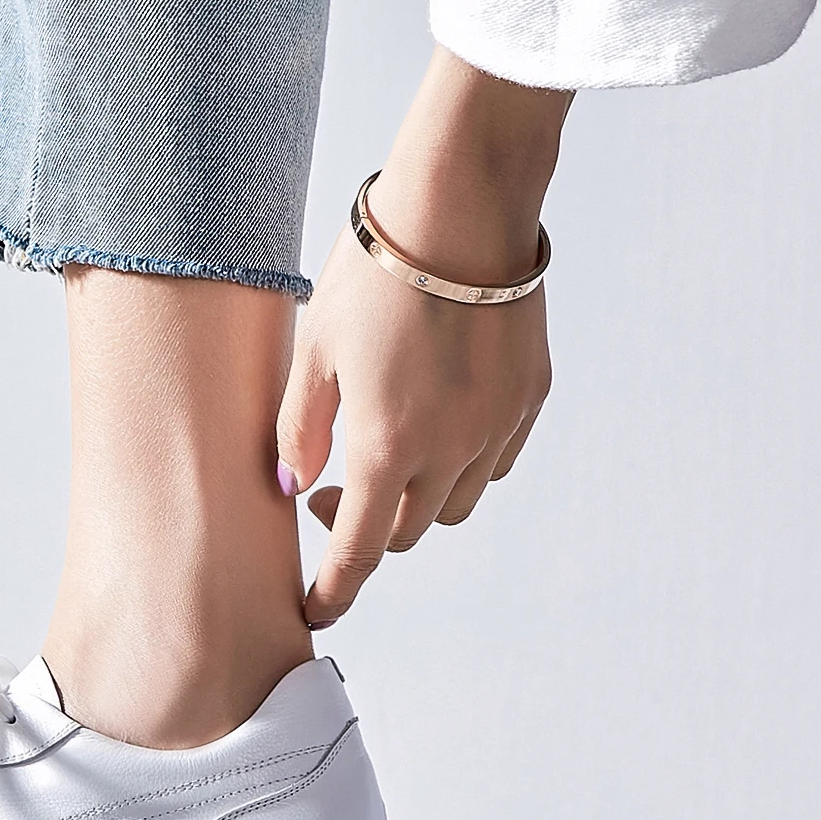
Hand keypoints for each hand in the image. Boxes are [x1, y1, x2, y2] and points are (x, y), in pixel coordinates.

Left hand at [276, 47, 568, 628]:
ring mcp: (498, 426)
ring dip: (419, 500)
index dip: (335, 591)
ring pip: (458, 503)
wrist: (462, 207)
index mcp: (388, 445)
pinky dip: (463, 464)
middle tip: (332, 492)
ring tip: (387, 453)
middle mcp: (451, 449)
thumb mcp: (314, 350)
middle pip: (409, 532)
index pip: (359, 551)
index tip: (316, 611)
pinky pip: (496, 460)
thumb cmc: (374, 274)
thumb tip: (289, 487)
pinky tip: (438, 425)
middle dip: (368, 530)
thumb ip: (299, 429)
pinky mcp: (530, 397)